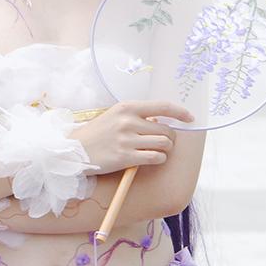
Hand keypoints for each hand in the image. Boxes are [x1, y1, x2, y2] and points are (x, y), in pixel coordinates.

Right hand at [69, 100, 192, 173]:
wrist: (75, 150)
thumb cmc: (97, 133)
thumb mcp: (115, 115)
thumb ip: (137, 115)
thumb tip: (163, 119)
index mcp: (127, 107)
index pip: (163, 106)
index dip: (181, 112)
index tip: (190, 118)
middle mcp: (128, 121)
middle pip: (166, 129)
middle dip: (169, 138)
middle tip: (161, 142)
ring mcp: (127, 140)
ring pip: (163, 144)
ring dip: (164, 149)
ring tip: (155, 151)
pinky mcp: (125, 157)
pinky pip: (155, 157)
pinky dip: (158, 159)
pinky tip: (151, 158)